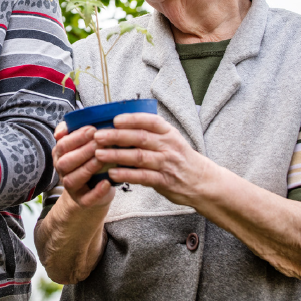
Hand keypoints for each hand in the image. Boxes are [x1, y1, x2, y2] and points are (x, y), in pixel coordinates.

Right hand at [53, 121, 114, 209]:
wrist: (91, 188)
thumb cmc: (86, 159)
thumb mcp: (79, 143)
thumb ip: (72, 130)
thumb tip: (64, 127)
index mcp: (60, 155)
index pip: (62, 145)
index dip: (77, 137)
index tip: (92, 129)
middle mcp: (62, 171)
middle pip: (66, 162)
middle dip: (83, 151)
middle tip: (99, 142)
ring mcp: (71, 187)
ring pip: (73, 179)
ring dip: (88, 168)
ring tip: (102, 159)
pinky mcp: (82, 201)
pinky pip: (87, 199)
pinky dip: (97, 192)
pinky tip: (107, 183)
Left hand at [94, 112, 211, 205]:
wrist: (202, 182)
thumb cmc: (180, 158)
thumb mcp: (170, 139)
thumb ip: (150, 133)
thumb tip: (119, 126)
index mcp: (168, 132)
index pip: (150, 121)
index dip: (132, 119)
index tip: (114, 119)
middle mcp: (168, 146)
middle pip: (140, 138)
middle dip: (116, 136)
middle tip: (98, 136)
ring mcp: (166, 163)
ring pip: (139, 157)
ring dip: (116, 155)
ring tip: (99, 154)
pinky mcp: (164, 181)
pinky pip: (143, 176)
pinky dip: (126, 174)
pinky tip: (112, 173)